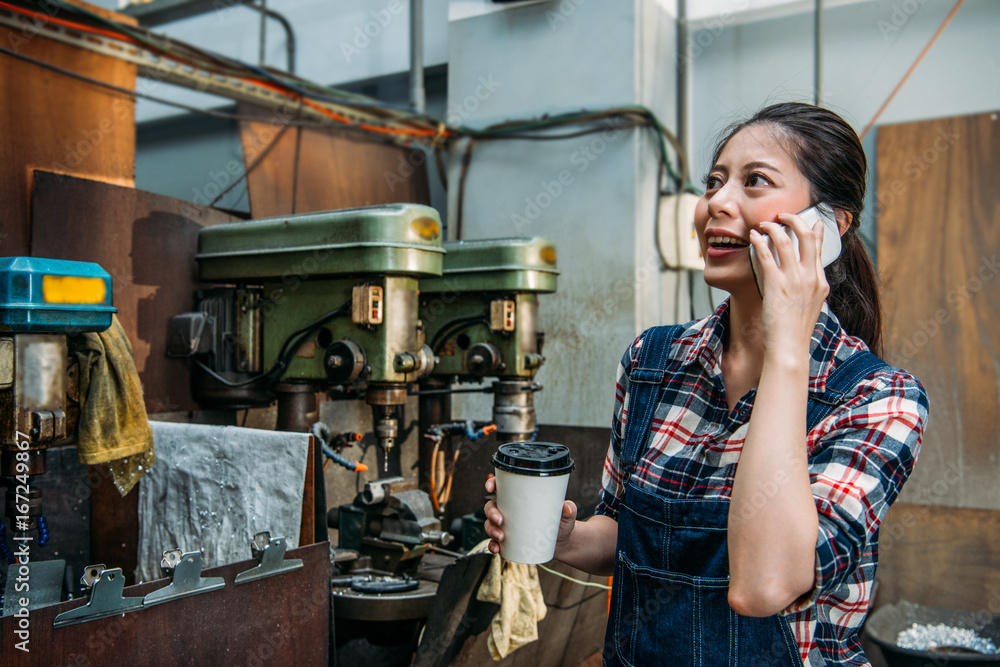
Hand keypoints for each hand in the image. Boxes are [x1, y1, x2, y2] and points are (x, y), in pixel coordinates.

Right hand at [483, 475, 577, 556]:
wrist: (561, 543)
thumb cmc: (560, 523)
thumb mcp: (565, 516)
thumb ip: (568, 510)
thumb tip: (567, 507)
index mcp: (519, 497)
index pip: (501, 487)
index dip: (492, 484)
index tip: (491, 488)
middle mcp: (509, 510)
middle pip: (491, 506)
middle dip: (491, 512)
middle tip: (500, 520)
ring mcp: (507, 526)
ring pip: (490, 524)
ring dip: (491, 530)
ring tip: (501, 537)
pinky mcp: (507, 541)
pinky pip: (494, 542)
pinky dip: (492, 545)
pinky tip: (497, 549)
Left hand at [749, 213, 829, 354]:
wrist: (789, 348)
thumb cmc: (794, 332)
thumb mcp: (810, 307)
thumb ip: (809, 290)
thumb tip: (804, 280)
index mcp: (820, 283)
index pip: (820, 248)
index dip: (816, 231)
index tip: (813, 221)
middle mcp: (810, 277)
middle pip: (806, 236)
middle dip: (794, 220)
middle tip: (783, 215)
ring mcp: (794, 280)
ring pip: (785, 240)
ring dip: (772, 227)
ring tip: (763, 223)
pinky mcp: (776, 284)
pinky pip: (766, 254)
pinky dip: (759, 241)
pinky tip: (753, 236)